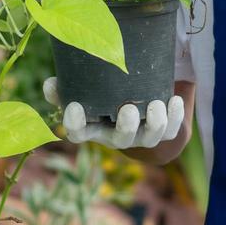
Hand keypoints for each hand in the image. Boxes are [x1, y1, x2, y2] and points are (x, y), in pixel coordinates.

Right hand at [43, 76, 184, 148]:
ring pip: (150, 139)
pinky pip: (172, 130)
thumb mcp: (85, 87)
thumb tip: (50, 83)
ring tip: (156, 104)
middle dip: (125, 127)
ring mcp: (142, 136)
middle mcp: (117, 136)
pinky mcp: (164, 132)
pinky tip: (174, 99)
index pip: (78, 133)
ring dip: (155, 123)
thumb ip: (66, 84)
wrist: (140, 98)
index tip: (74, 106)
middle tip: (127, 109)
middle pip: (120, 141)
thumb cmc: (104, 91)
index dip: (74, 124)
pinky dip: (175, 116)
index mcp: (94, 126)